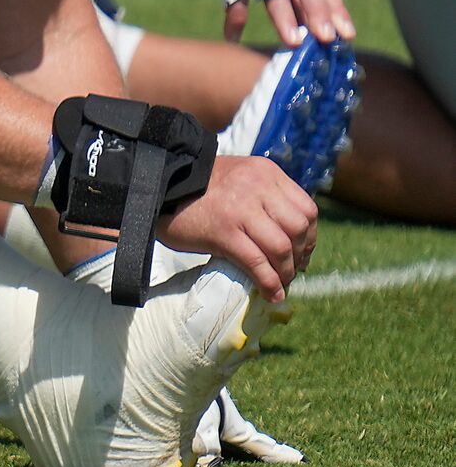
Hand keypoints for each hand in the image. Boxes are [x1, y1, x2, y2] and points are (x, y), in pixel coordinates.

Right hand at [160, 154, 316, 301]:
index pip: (306, 209)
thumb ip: (265, 198)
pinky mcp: (222, 231)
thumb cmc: (197, 189)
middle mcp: (256, 187)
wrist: (155, 187)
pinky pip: (256, 262)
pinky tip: (271, 294)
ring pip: (281, 248)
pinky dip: (269, 282)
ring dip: (285, 272)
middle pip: (298, 229)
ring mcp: (240, 209)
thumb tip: (291, 237)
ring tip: (281, 284)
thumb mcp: (238, 180)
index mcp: (264, 172)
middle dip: (300, 255)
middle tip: (292, 270)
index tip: (302, 253)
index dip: (310, 236)